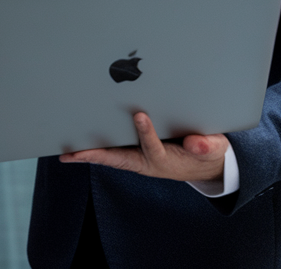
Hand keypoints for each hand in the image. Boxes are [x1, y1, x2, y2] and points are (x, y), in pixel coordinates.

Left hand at [59, 112, 227, 182]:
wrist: (207, 164)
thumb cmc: (207, 152)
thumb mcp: (214, 149)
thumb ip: (207, 146)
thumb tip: (196, 143)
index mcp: (167, 160)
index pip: (153, 147)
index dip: (147, 133)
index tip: (140, 116)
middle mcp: (148, 161)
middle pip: (119, 159)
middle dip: (96, 156)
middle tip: (73, 154)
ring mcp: (140, 159)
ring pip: (111, 156)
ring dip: (89, 153)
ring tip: (66, 151)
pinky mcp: (136, 153)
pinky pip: (112, 151)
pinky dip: (96, 149)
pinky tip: (77, 144)